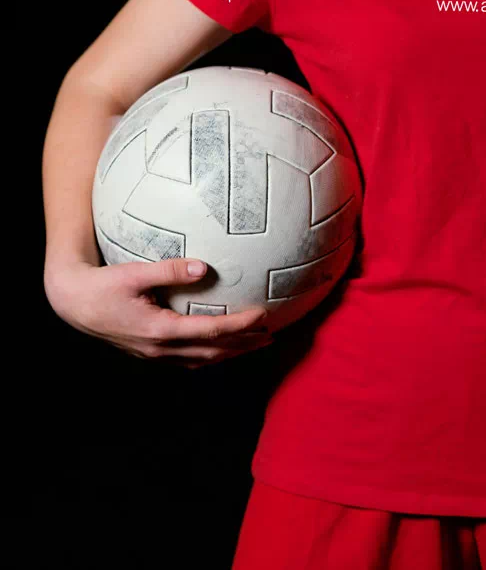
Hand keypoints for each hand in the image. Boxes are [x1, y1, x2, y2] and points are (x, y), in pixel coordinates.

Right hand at [45, 258, 270, 367]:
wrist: (72, 303)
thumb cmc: (102, 285)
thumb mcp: (134, 273)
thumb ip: (169, 270)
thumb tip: (204, 267)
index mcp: (160, 330)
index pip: (211, 332)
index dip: (240, 325)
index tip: (263, 315)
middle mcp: (160, 349)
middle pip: (213, 352)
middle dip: (244, 345)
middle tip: (270, 335)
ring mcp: (154, 354)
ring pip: (201, 361)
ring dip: (230, 353)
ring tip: (254, 343)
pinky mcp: (149, 352)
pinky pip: (187, 360)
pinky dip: (210, 355)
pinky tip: (220, 347)